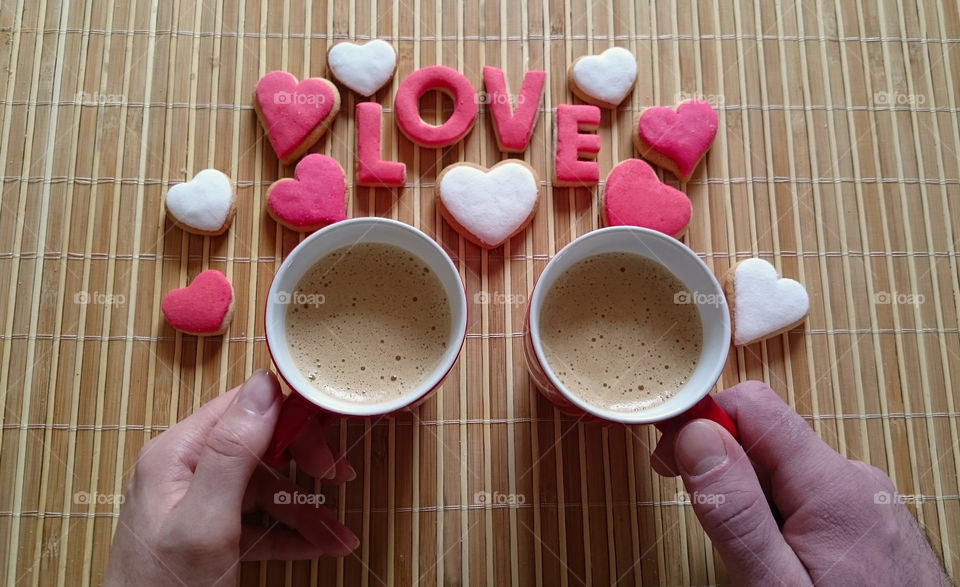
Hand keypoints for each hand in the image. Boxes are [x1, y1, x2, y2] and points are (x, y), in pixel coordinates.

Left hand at [104, 370, 358, 585]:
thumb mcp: (207, 523)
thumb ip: (233, 453)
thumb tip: (264, 384)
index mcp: (176, 454)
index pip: (244, 407)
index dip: (291, 421)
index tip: (326, 445)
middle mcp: (184, 470)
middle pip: (261, 446)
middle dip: (305, 466)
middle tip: (339, 481)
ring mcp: (195, 502)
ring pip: (266, 487)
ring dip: (306, 510)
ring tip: (337, 538)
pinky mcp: (207, 532)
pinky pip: (257, 518)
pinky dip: (289, 531)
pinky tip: (315, 546)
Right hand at [651, 381, 949, 585]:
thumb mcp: (774, 584)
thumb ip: (735, 510)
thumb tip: (696, 434)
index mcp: (832, 487)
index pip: (753, 405)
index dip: (701, 421)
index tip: (671, 461)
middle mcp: (854, 480)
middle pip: (765, 438)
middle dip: (723, 470)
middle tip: (704, 522)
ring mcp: (866, 498)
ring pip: (784, 470)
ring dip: (751, 498)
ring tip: (750, 556)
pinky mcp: (868, 518)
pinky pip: (808, 494)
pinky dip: (780, 514)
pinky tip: (783, 559)